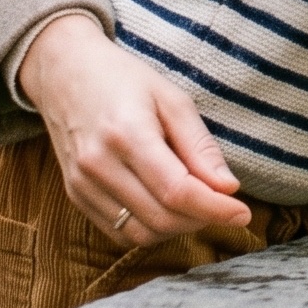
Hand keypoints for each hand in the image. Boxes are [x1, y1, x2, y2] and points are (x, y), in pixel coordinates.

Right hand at [19, 12, 250, 246]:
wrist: (64, 74)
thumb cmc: (124, 81)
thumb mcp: (172, 99)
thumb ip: (199, 146)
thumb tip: (228, 188)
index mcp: (127, 134)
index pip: (177, 191)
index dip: (214, 209)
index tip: (243, 214)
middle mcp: (98, 165)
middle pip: (161, 217)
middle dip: (201, 219)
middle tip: (222, 204)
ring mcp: (82, 184)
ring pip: (140, 234)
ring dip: (176, 228)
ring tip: (195, 204)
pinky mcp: (75, 196)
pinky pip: (118, 232)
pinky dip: (150, 230)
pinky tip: (166, 208)